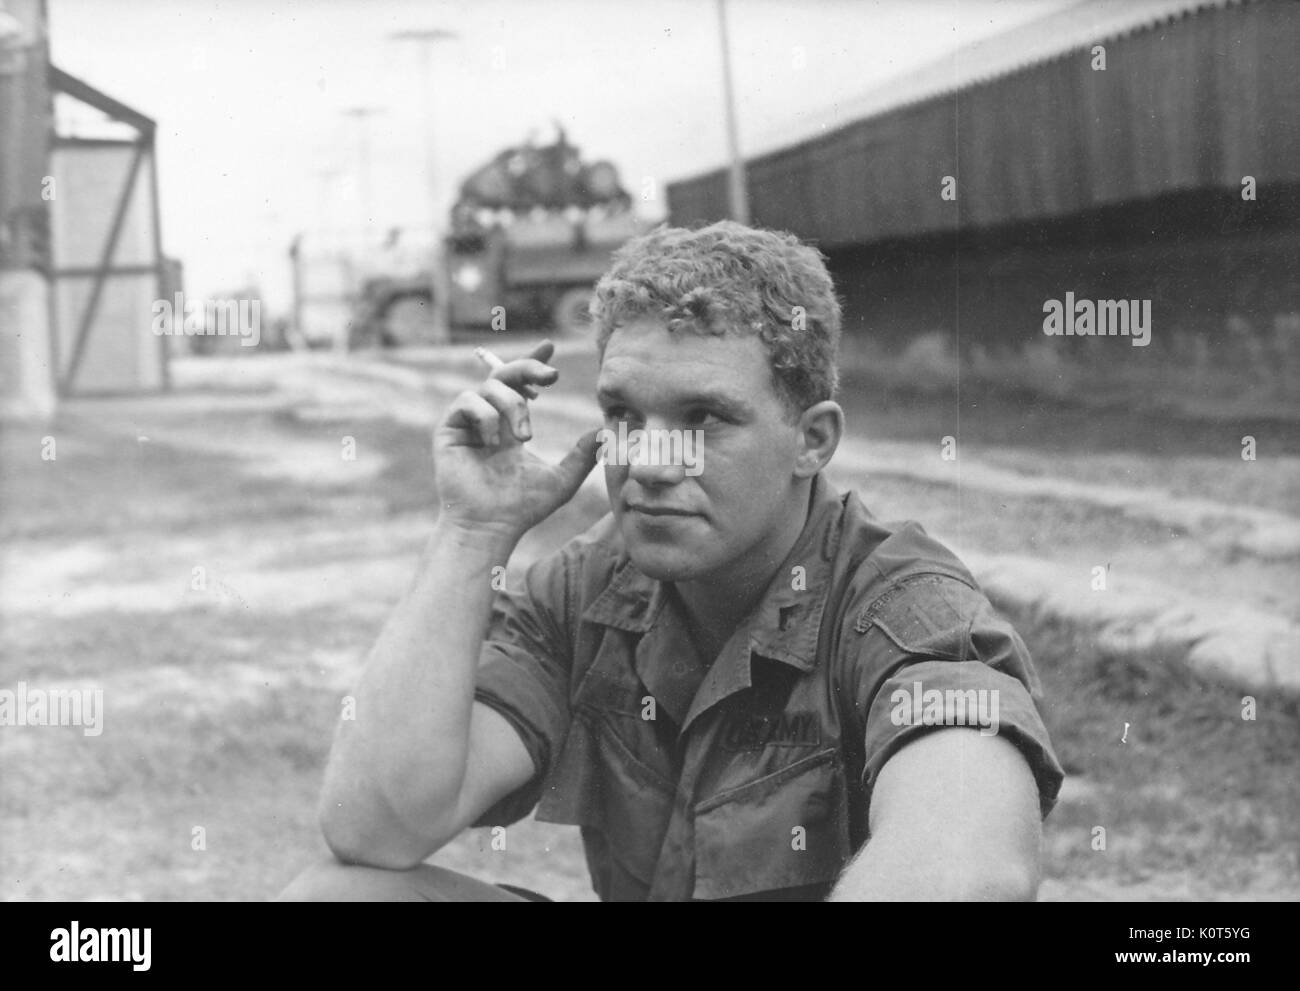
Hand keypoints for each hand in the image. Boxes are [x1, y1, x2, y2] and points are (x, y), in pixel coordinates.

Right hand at [434, 340, 598, 537]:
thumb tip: (605, 433)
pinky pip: (467, 401)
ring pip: (491, 386)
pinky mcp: (448, 429)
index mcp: (510, 425)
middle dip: (529, 367)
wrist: (490, 526)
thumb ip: (583, 457)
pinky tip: (494, 442)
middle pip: (505, 374)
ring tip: (525, 436)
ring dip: (513, 405)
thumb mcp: (562, 481)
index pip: (522, 384)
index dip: (533, 363)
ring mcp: (467, 423)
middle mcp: (488, 419)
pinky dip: (486, 416)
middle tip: (552, 376)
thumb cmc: (522, 508)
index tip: (550, 347)